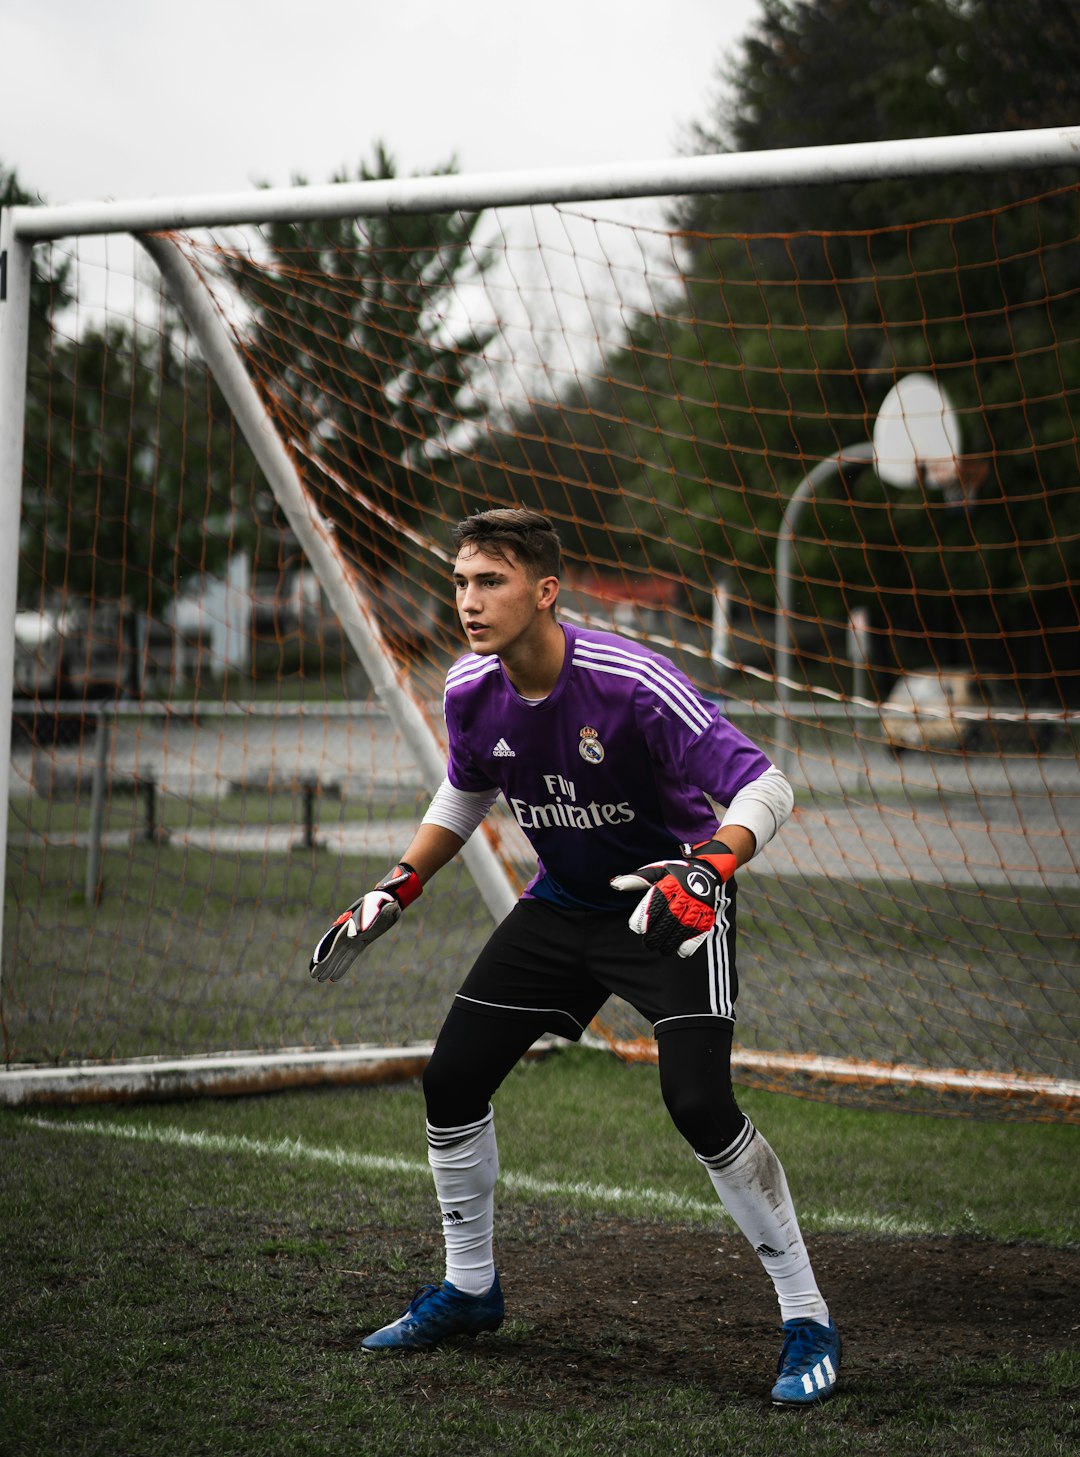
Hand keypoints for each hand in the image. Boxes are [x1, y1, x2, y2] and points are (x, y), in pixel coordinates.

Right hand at [309, 862, 421, 982]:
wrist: (388, 900)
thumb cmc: (383, 903)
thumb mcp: (380, 908)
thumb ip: (371, 919)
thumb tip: (356, 935)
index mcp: (351, 922)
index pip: (335, 939)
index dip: (326, 951)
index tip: (317, 961)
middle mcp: (349, 930)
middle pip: (333, 949)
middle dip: (323, 962)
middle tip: (313, 975)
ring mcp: (354, 937)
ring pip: (338, 954)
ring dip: (330, 966)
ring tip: (319, 979)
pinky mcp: (360, 942)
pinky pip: (348, 956)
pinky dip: (342, 966)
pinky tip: (334, 977)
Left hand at [610, 839, 736, 957]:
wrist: (707, 868)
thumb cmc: (675, 872)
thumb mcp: (656, 870)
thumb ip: (636, 880)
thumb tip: (615, 885)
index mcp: (668, 885)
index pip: (653, 905)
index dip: (643, 920)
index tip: (637, 928)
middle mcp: (683, 895)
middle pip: (667, 920)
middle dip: (655, 936)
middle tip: (648, 943)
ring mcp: (697, 906)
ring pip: (681, 929)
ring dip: (670, 943)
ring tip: (661, 949)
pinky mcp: (707, 914)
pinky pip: (698, 932)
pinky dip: (690, 944)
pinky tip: (680, 951)